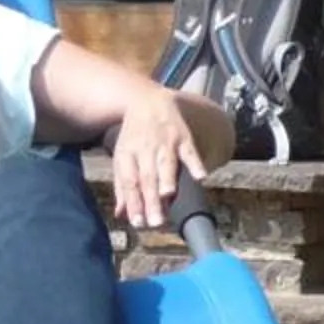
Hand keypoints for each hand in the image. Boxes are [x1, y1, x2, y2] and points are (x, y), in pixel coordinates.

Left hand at [104, 85, 207, 232]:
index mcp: (127, 155)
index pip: (129, 182)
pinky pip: (190, 150)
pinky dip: (195, 163)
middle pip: (147, 177)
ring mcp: (164, 142)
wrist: (147, 100)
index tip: (138, 223)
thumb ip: (123, 187)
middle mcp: (144, 149)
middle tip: (155, 223)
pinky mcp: (182, 136)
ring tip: (168, 197)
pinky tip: (201, 177)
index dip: (133, 202)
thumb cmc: (134, 135)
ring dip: (167, 180)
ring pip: (166, 163)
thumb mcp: (124, 157)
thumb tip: (122, 215)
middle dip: (150, 200)